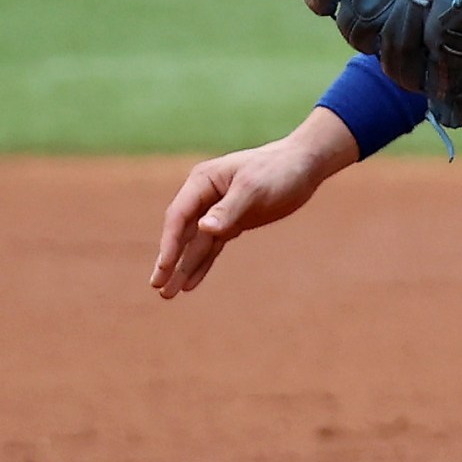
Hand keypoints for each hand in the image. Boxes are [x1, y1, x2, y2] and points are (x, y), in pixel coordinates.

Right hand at [150, 109, 359, 298]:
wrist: (304, 166)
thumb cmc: (278, 170)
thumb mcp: (254, 188)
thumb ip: (229, 209)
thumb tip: (204, 228)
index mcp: (202, 182)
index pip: (179, 216)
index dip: (170, 243)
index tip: (163, 267)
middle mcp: (204, 197)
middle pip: (181, 233)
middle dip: (170, 260)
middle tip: (157, 287)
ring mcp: (217, 211)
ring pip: (195, 244)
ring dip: (183, 267)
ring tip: (167, 294)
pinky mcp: (232, 223)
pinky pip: (211, 247)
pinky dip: (201, 264)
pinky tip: (190, 283)